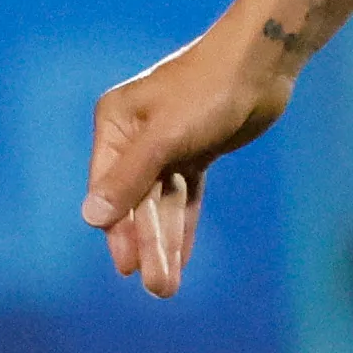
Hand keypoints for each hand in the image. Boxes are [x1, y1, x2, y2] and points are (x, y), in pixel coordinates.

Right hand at [83, 32, 289, 300]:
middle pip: (137, 201)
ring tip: (167, 288)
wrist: (261, 63)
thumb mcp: (165, 138)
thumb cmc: (209, 90)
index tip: (127, 266)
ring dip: (164, 242)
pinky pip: (184, 196)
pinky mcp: (194, 150)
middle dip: (147, 244)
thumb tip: (91, 217)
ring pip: (160, 203)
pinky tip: (180, 258)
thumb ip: (129, 179)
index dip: (118, 229)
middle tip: (158, 289)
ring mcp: (165, 143)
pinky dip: (182, 225)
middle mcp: (134, 134)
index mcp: (115, 123)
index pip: (109, 188)